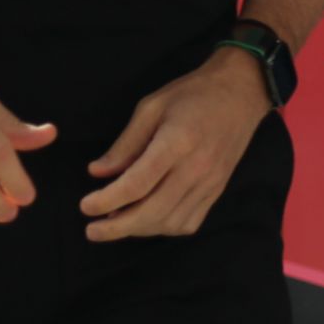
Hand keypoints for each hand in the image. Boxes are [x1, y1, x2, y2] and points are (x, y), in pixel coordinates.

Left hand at [78, 47, 271, 241]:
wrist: (239, 93)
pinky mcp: (217, 192)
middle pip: (152, 211)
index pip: (137, 183)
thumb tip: (98, 172)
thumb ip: (126, 143)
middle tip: (92, 230)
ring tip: (115, 223)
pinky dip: (163, 228)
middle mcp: (195, 169)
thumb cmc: (191, 94)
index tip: (85, 206)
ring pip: (169, 222)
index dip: (108, 200)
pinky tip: (147, 221)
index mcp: (176, 143)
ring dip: (139, 230)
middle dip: (117, 227)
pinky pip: (188, 223)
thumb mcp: (151, 106)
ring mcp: (209, 184)